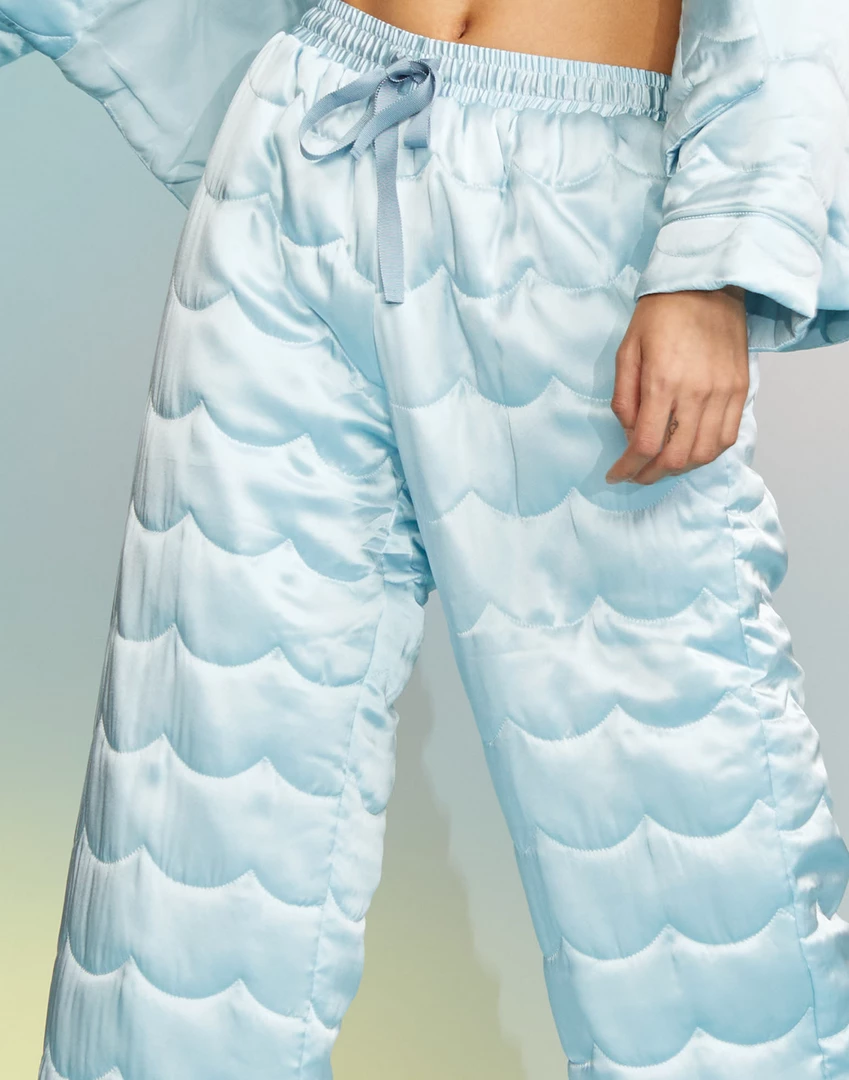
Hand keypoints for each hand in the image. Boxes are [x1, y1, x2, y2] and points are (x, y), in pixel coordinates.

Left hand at [605, 285, 749, 485]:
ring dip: (680, 468)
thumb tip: (629, 434)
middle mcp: (696, 393)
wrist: (706, 284)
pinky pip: (727, 437)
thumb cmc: (660, 314)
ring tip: (662, 466)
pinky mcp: (740, 390)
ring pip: (704, 453)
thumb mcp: (627, 350)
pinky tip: (690, 451)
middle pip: (676, 457)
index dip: (628, 468)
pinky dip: (707, 453)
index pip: (645, 444)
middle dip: (651, 474)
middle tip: (637, 474)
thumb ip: (624, 397)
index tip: (616, 475)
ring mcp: (723, 393)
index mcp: (661, 382)